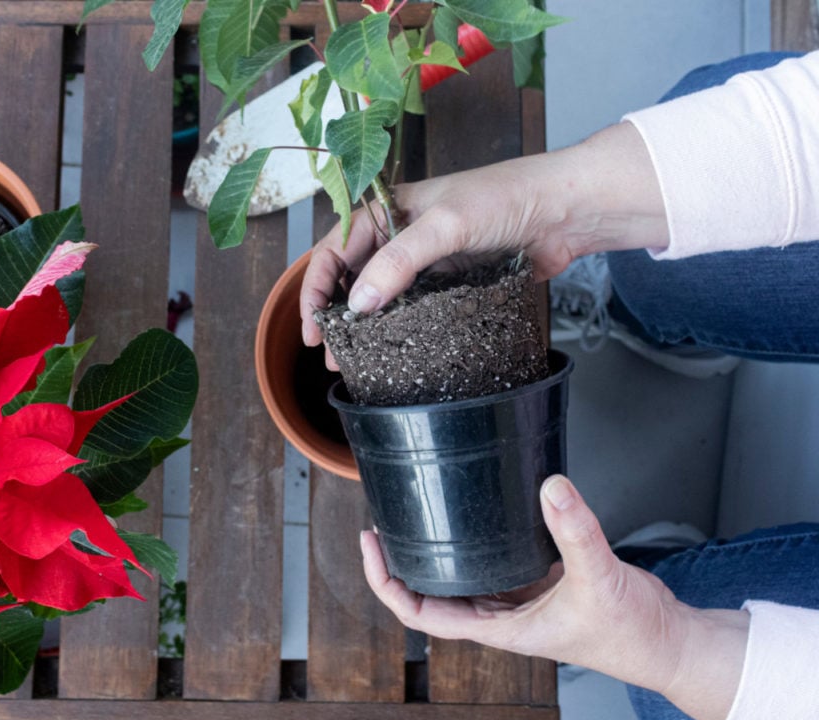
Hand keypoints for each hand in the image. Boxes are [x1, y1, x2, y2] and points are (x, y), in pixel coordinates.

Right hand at [300, 122, 668, 354]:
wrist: (565, 210)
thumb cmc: (505, 198)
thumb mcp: (444, 226)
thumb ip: (399, 262)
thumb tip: (359, 304)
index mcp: (388, 210)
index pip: (335, 248)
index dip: (317, 287)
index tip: (314, 326)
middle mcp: (402, 235)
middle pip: (354, 275)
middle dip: (337, 313)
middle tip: (331, 353)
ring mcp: (428, 261)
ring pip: (384, 296)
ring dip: (367, 327)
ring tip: (356, 362)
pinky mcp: (453, 282)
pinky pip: (417, 307)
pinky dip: (401, 328)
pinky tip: (395, 351)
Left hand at [361, 475, 748, 719]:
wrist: (665, 640)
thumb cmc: (631, 632)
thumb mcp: (599, 578)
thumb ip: (576, 532)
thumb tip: (553, 487)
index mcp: (500, 628)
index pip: (423, 613)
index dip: (388, 584)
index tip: (371, 546)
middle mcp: (501, 615)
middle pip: (432, 593)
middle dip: (401, 563)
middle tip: (382, 522)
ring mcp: (517, 600)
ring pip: (461, 578)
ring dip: (434, 554)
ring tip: (415, 515)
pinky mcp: (538, 583)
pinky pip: (494, 562)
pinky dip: (475, 543)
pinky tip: (472, 516)